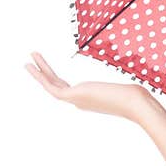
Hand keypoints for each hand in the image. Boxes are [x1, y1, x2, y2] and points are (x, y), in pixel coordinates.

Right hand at [24, 51, 144, 120]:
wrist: (134, 103)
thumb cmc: (135, 98)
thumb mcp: (127, 90)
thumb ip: (126, 90)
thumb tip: (138, 89)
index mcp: (89, 100)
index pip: (71, 91)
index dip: (59, 83)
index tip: (51, 74)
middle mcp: (79, 101)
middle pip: (57, 87)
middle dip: (44, 76)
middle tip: (32, 65)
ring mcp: (75, 99)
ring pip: (50, 86)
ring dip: (38, 73)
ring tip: (27, 61)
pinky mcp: (72, 96)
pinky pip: (51, 85)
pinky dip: (39, 75)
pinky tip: (32, 65)